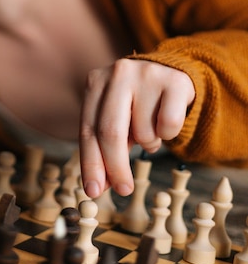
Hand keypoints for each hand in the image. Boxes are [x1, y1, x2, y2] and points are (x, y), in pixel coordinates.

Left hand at [79, 58, 194, 197]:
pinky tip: (165, 119)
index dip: (91, 164)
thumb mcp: (116, 120)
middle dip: (116, 167)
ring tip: (150, 127)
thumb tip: (97, 187)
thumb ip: (104, 149)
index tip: (92, 191)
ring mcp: (146, 74)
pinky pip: (168, 126)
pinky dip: (167, 133)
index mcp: (96, 81)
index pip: (88, 130)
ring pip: (143, 132)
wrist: (171, 72)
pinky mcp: (174, 81)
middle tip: (123, 189)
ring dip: (148, 143)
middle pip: (110, 132)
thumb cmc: (137, 103)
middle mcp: (118, 73)